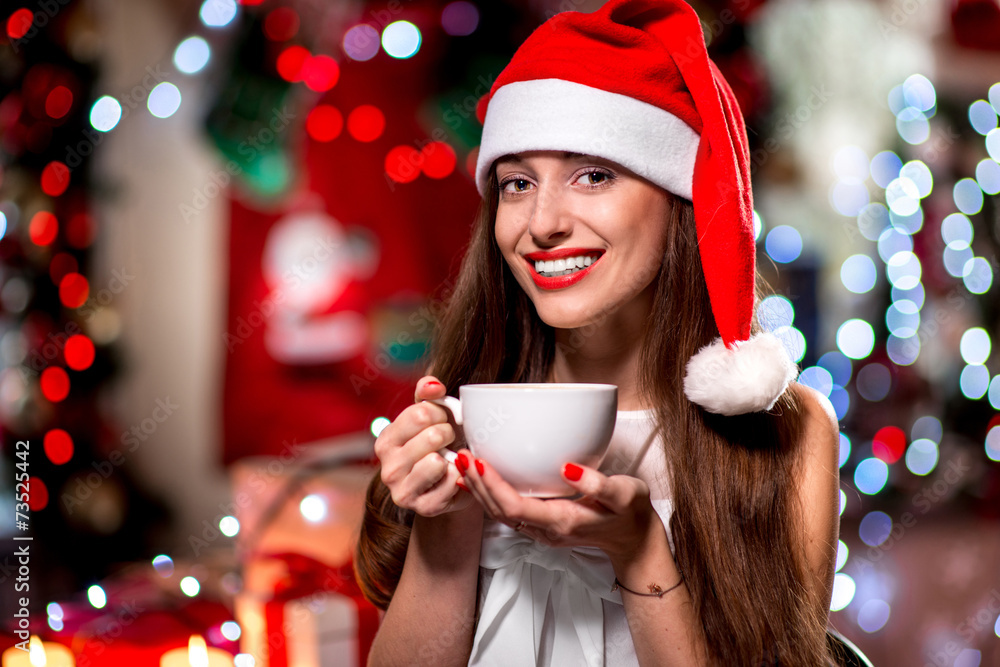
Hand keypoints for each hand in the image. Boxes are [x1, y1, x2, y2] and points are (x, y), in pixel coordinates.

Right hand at [374, 376, 472, 516]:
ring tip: (449, 459)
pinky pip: (451, 482)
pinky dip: (459, 477)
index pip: (420, 413)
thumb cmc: (440, 444)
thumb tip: (433, 385)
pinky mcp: (423, 508)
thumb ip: (428, 393)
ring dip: (453, 457)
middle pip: (433, 436)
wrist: (450, 484)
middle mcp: (388, 468)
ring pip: (437, 461)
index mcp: (386, 441)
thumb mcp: (431, 415)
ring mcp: (402, 491)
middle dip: (449, 434)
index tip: (442, 421)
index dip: (441, 414)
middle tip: (449, 442)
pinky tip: (453, 478)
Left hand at [458, 454, 663, 564]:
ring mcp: (542, 530)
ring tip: (465, 463)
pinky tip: (484, 478)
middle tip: (462, 455)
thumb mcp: (625, 494)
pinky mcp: (541, 524)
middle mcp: (545, 530)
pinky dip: (491, 494)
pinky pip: (508, 512)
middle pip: (498, 511)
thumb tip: (567, 468)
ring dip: (480, 489)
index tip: (478, 461)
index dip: (491, 485)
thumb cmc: (631, 514)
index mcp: (561, 521)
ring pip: (500, 514)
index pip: (513, 506)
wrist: (635, 540)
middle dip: (477, 484)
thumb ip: (598, 484)